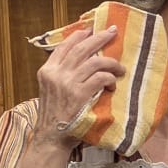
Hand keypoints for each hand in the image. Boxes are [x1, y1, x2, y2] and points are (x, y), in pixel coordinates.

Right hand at [34, 25, 124, 145]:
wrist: (51, 137)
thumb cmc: (54, 116)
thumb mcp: (49, 90)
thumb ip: (60, 74)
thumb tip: (81, 60)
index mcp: (47, 71)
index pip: (64, 46)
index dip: (79, 36)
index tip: (91, 30)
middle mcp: (56, 73)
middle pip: (82, 48)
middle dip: (99, 38)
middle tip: (112, 32)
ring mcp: (68, 83)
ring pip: (95, 61)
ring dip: (111, 62)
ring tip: (120, 68)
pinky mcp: (80, 94)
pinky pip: (101, 78)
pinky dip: (110, 79)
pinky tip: (113, 85)